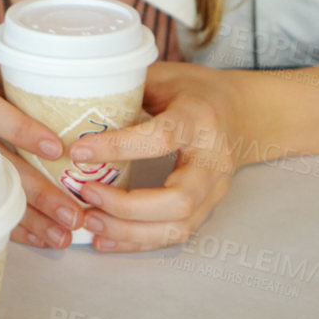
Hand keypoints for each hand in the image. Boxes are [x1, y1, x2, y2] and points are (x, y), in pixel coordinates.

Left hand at [62, 62, 246, 252]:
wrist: (244, 113)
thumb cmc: (195, 91)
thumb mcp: (165, 77)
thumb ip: (128, 89)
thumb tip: (75, 102)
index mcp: (199, 119)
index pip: (160, 138)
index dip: (118, 147)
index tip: (78, 152)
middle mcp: (213, 160)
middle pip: (177, 199)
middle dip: (126, 206)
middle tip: (86, 194)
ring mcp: (214, 190)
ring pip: (177, 226)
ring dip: (129, 231)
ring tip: (89, 221)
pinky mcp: (208, 208)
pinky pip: (174, 234)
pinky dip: (138, 241)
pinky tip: (106, 238)